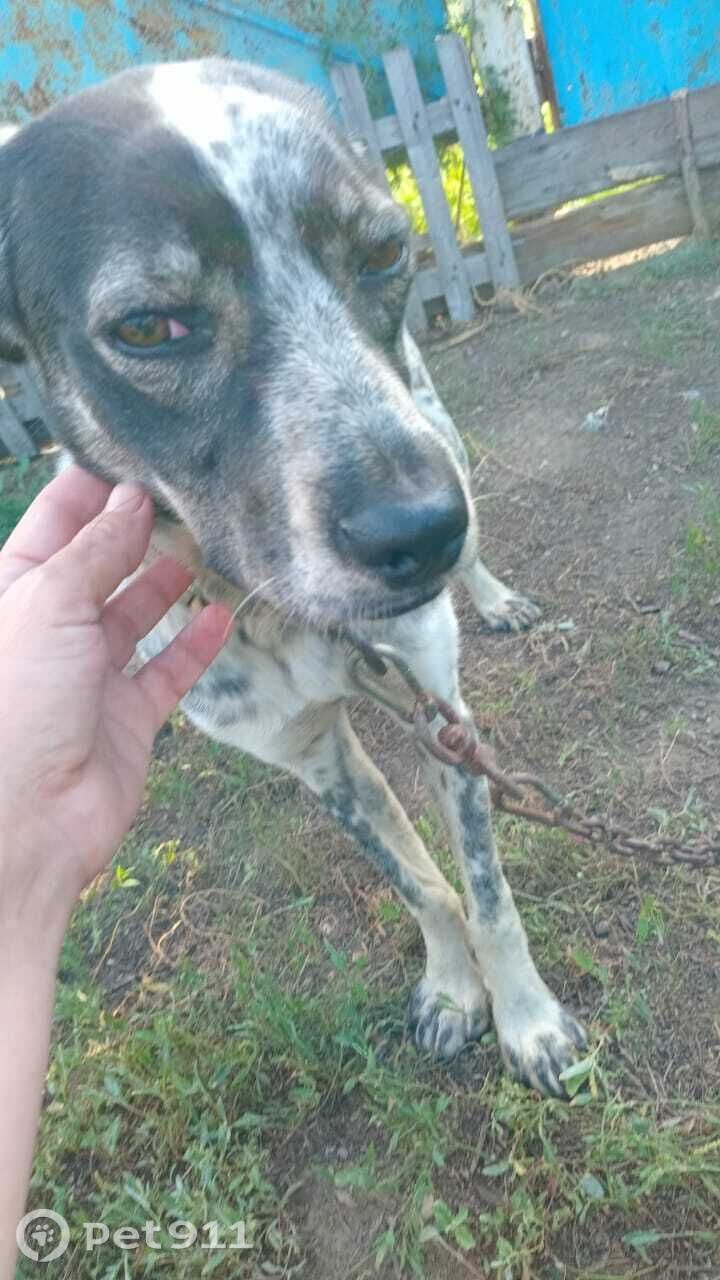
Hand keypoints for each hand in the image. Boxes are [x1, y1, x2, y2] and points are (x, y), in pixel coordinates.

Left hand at [0, 466, 230, 946]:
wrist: (26, 819)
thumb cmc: (14, 703)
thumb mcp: (49, 603)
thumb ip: (97, 550)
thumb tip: (131, 498)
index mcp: (12, 594)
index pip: (53, 525)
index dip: (90, 489)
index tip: (135, 454)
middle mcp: (48, 630)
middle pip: (98, 566)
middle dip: (135, 530)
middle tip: (185, 492)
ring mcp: (88, 675)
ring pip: (135, 615)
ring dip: (166, 582)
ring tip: (206, 543)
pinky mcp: (126, 717)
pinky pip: (167, 671)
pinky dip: (195, 644)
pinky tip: (222, 614)